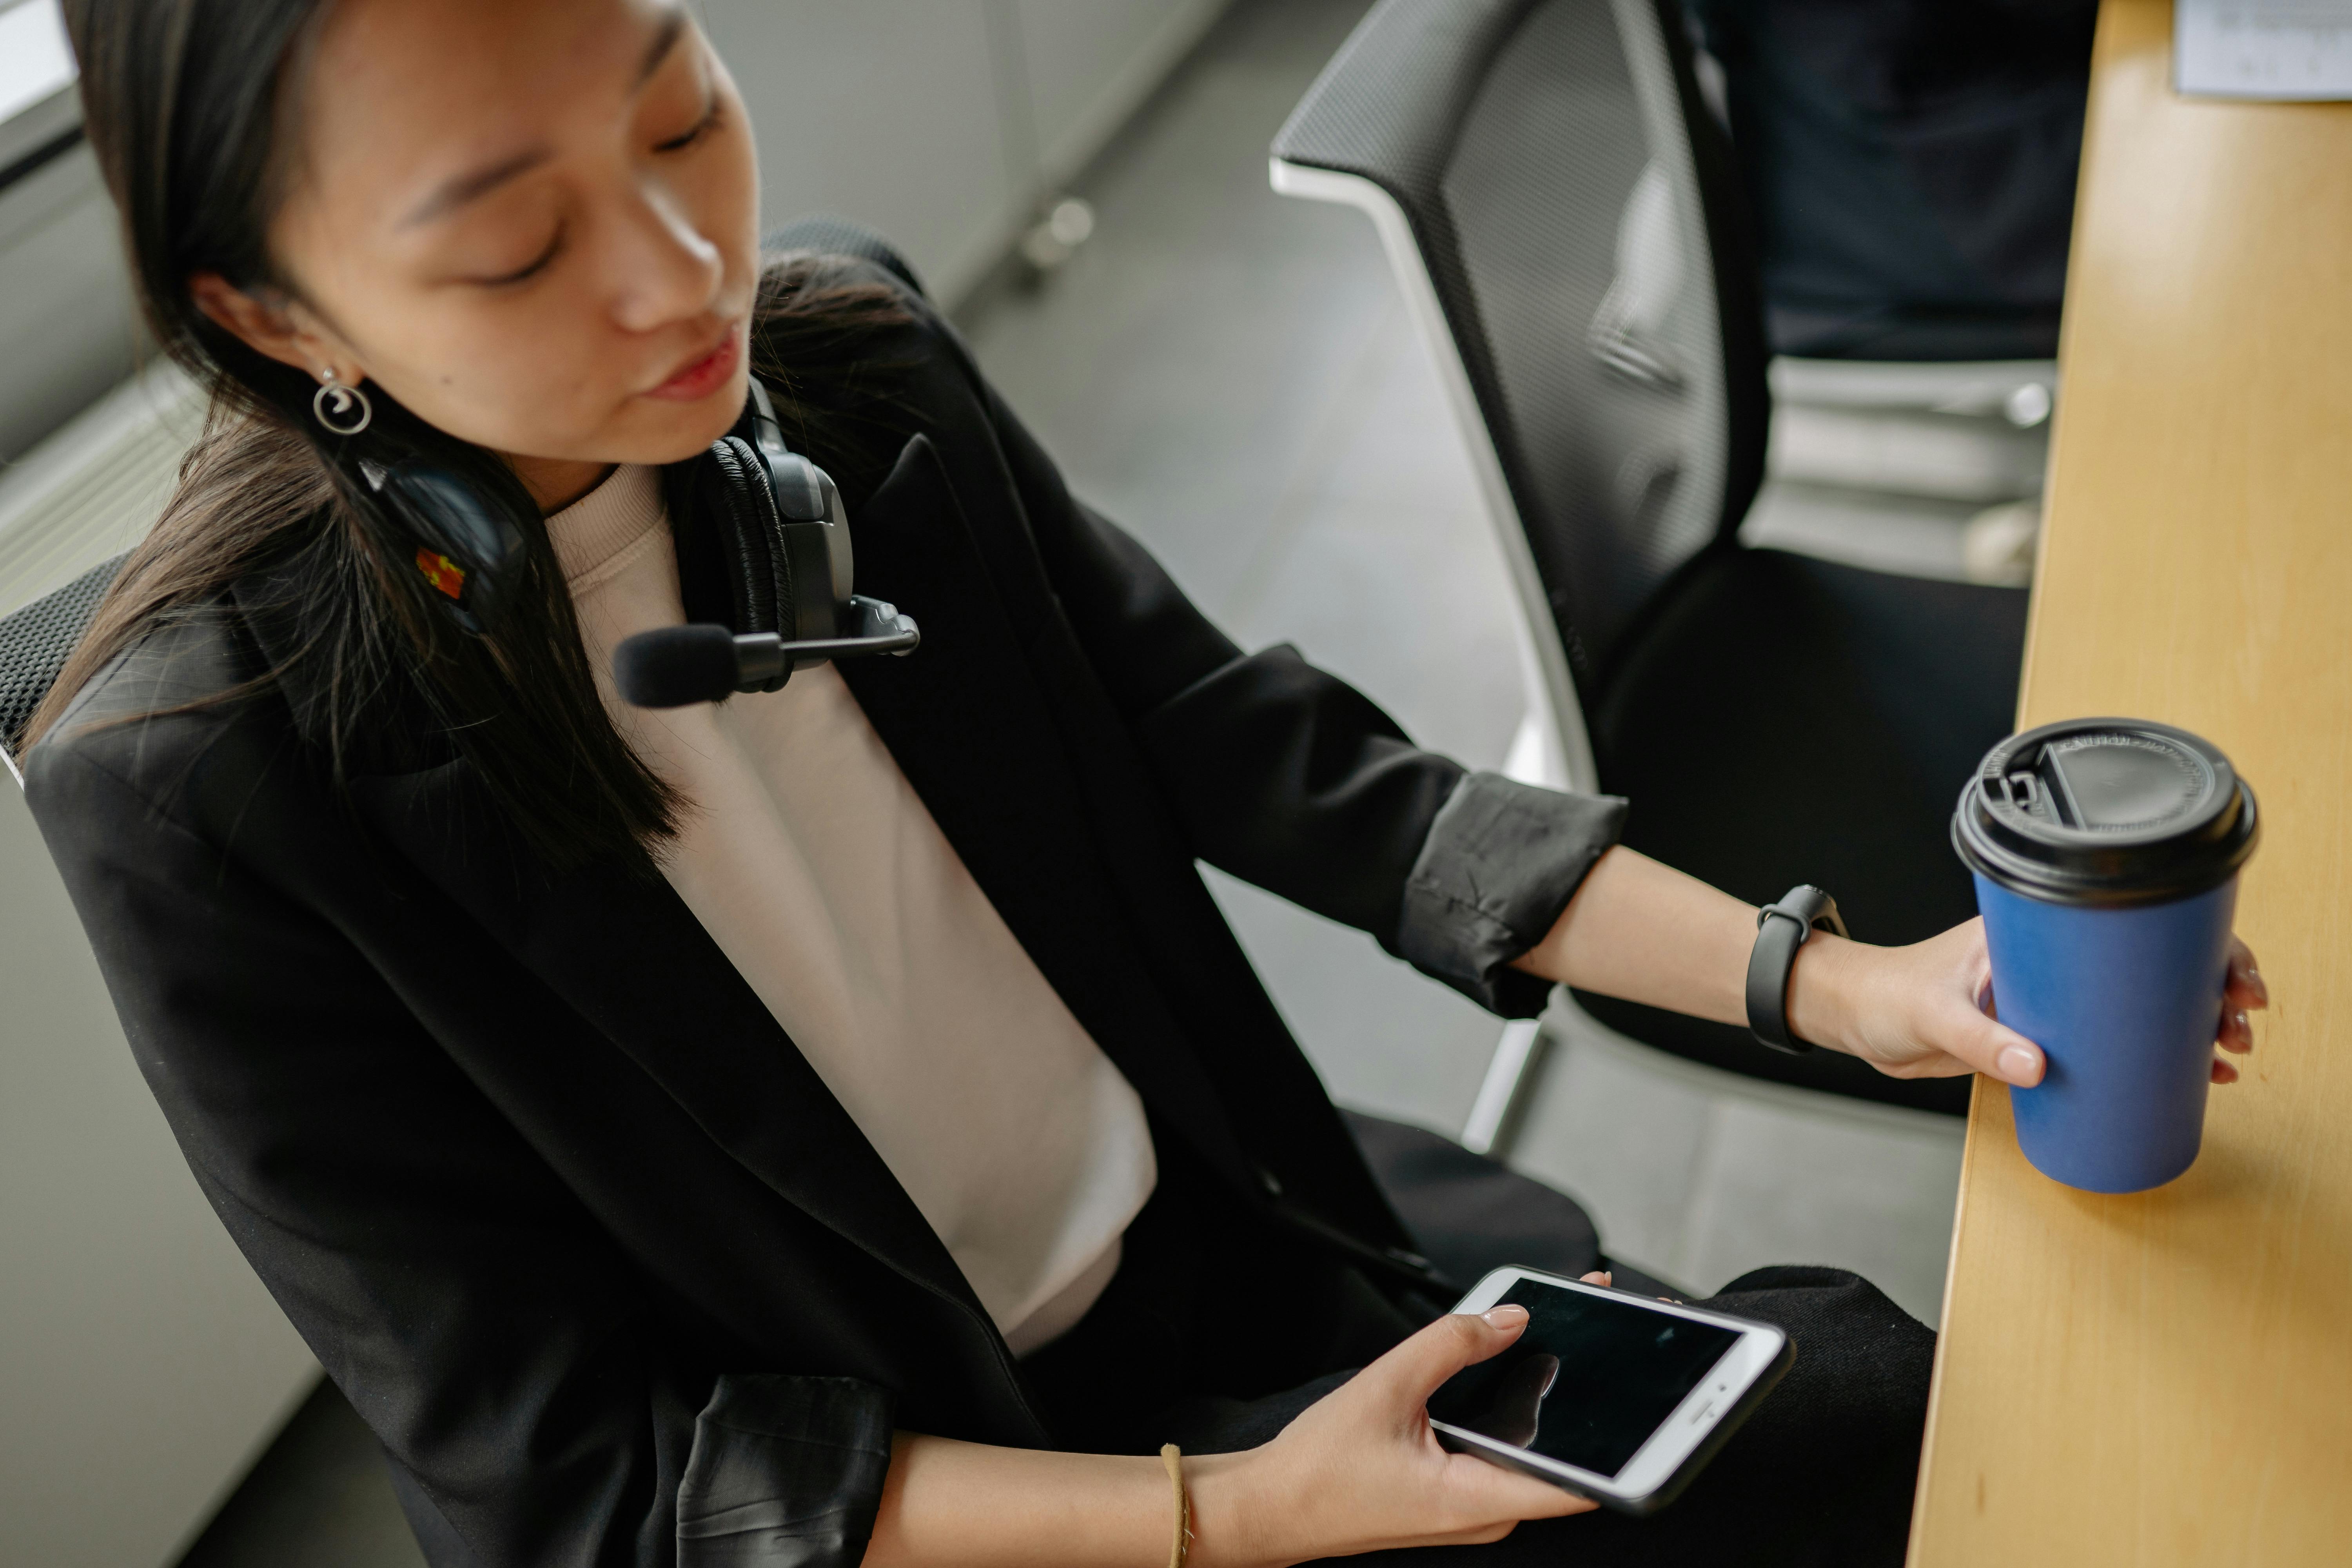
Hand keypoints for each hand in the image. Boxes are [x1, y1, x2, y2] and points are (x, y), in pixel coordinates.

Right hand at [1190, 1280, 1602, 1566]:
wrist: (1272, 1507)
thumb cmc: (1320, 1466)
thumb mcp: (1387, 1386)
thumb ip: (1453, 1343)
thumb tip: (1512, 1315)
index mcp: (1479, 1500)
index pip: (1583, 1484)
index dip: (1630, 1445)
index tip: (1655, 1396)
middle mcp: (1488, 1513)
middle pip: (1563, 1453)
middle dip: (1587, 1388)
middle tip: (1603, 1320)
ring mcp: (1474, 1506)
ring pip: (1531, 1447)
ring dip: (1547, 1393)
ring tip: (1559, 1327)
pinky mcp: (1458, 1494)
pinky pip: (1502, 1449)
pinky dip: (1513, 1407)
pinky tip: (1507, 1360)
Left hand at [1789, 921, 2267, 1088]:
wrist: (1853, 1018)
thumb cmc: (1884, 995)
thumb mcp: (1932, 1015)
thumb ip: (1982, 1042)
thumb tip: (2039, 1068)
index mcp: (2032, 936)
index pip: (2125, 928)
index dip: (2187, 948)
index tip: (2225, 977)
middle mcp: (2050, 963)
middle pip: (2146, 968)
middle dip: (2205, 991)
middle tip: (2238, 1026)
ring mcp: (2048, 1000)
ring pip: (2135, 1009)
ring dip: (2186, 1028)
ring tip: (2227, 1058)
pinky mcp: (2036, 1036)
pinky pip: (2106, 1046)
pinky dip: (2148, 1058)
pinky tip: (2189, 1077)